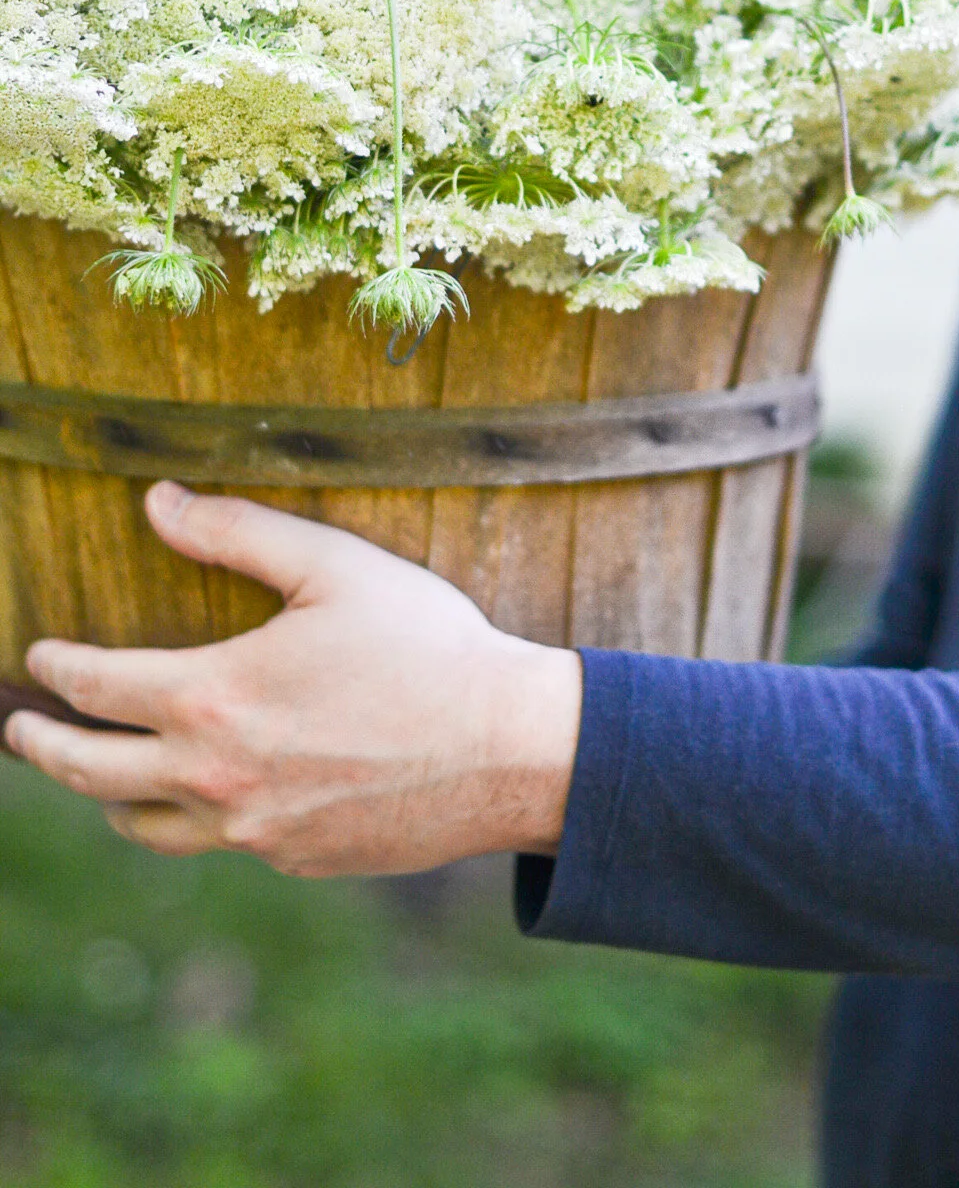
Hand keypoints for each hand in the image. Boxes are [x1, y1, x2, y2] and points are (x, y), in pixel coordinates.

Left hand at [3, 483, 581, 876]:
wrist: (507, 750)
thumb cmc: (428, 646)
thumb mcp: (334, 566)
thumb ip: (236, 533)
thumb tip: (156, 501)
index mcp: (215, 697)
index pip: (97, 688)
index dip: (57, 669)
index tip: (38, 657)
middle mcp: (216, 776)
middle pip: (89, 772)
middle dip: (42, 747)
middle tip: (19, 731)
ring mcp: (252, 829)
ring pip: (141, 825)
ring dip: (103, 795)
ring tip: (94, 774)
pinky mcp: (292, 859)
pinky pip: (217, 841)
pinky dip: (189, 816)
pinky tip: (205, 792)